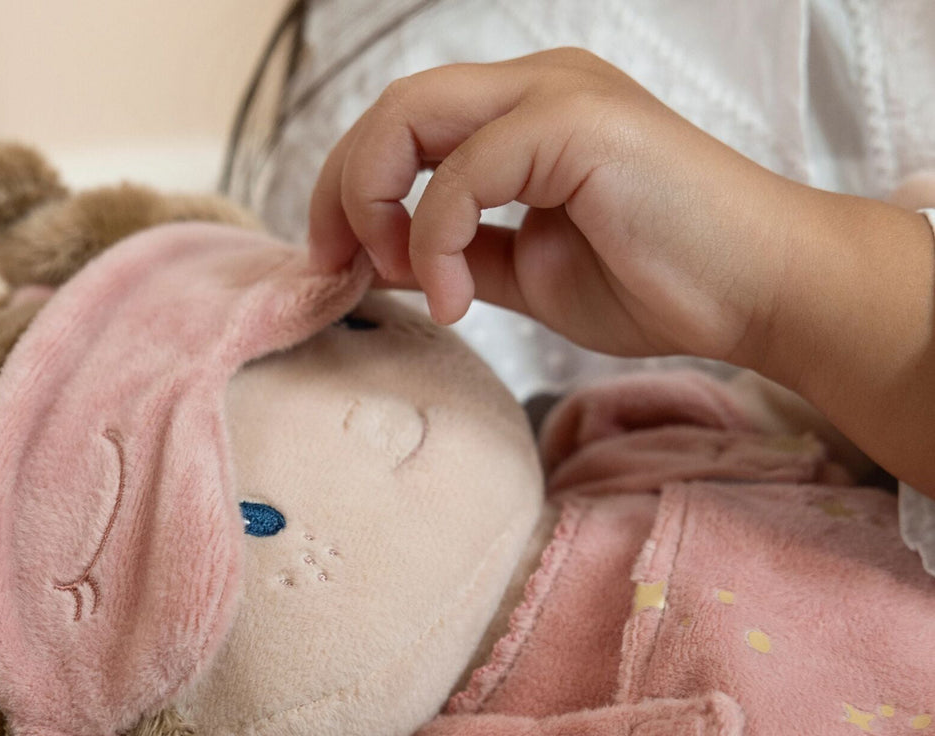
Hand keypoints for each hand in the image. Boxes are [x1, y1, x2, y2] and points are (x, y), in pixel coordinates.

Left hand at [309, 49, 934, 494]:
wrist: (755, 293)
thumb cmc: (657, 281)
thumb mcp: (524, 273)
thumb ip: (456, 254)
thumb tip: (384, 258)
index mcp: (521, 117)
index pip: (400, 127)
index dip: (346, 190)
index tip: (331, 264)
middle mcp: (533, 88)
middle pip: (391, 109)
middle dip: (338, 189)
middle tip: (329, 266)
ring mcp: (558, 94)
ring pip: (412, 115)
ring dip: (375, 202)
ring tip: (395, 277)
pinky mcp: (578, 123)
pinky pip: (467, 169)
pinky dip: (437, 237)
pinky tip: (451, 299)